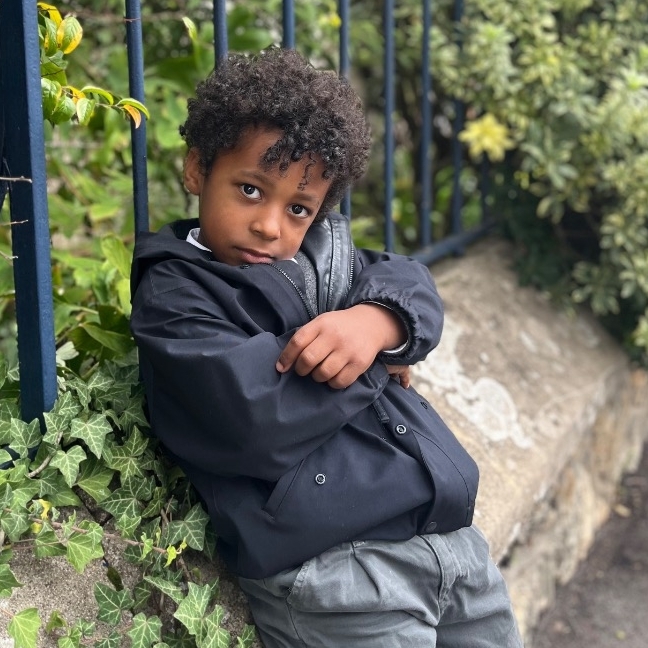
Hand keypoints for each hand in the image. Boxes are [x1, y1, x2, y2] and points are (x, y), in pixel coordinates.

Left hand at [276, 303, 405, 388]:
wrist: (371, 324)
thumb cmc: (339, 326)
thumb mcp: (321, 323)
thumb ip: (304, 338)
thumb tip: (282, 366)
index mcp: (322, 324)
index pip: (298, 341)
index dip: (286, 357)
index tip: (281, 368)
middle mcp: (335, 336)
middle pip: (308, 359)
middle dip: (302, 369)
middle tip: (305, 369)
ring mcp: (348, 350)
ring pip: (323, 374)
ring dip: (317, 377)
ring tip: (321, 371)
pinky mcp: (360, 363)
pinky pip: (339, 382)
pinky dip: (332, 383)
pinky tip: (334, 375)